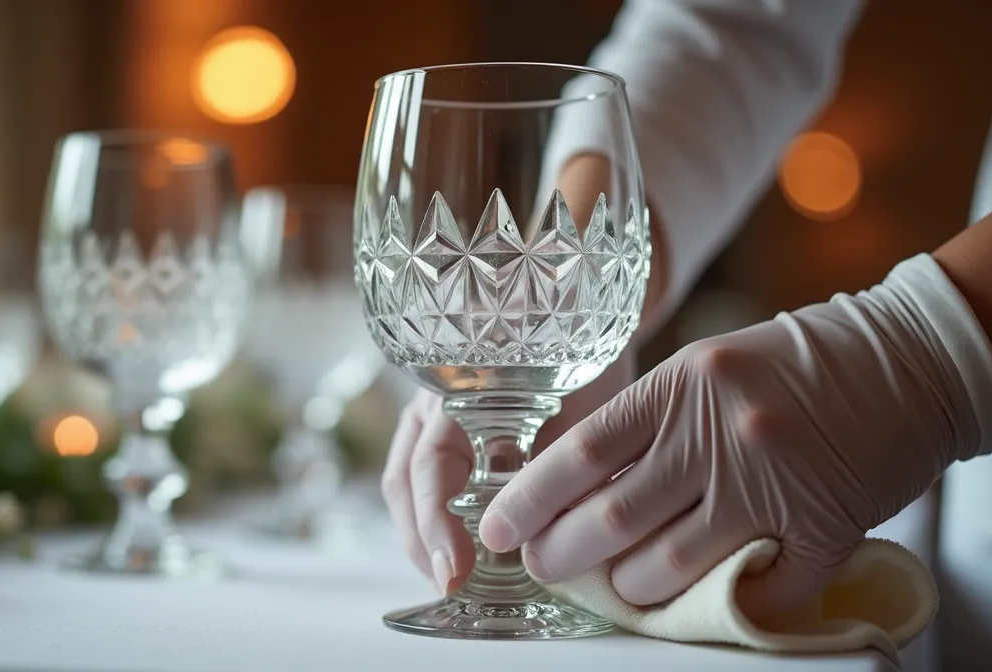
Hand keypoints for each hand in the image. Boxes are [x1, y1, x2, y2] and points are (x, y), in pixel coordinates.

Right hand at [381, 153, 638, 594]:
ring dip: (428, 529)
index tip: (453, 569)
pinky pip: (439, 472)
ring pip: (412, 477)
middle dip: (421, 536)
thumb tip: (546, 450)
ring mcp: (441, 405)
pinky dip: (447, 513)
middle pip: (404, 477)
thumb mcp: (575, 349)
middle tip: (449, 582)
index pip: (428, 461)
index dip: (434, 522)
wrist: (586, 266)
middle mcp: (436, 390)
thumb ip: (553, 389)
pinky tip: (472, 543)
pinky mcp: (464, 419)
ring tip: (454, 572)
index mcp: (457, 374)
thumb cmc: (581, 300)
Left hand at [480, 255, 991, 620]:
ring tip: (619, 588)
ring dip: (632, 589)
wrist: (907, 360)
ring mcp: (772, 482)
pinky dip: (730, 602)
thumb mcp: (705, 367)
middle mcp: (719, 433)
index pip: (583, 453)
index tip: (500, 527)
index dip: (530, 499)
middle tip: (544, 566)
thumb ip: (647, 417)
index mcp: (682, 385)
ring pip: (672, 565)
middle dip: (562, 555)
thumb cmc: (794, 363)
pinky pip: (762, 588)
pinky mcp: (825, 525)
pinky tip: (714, 599)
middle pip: (613, 518)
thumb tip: (572, 474)